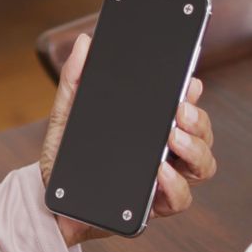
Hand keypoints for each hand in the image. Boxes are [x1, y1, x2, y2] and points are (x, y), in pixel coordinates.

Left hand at [40, 33, 216, 245]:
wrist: (48, 202)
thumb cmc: (63, 159)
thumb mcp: (67, 115)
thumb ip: (75, 80)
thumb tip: (84, 43)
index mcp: (150, 130)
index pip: (184, 109)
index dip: (193, 96)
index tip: (190, 83)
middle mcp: (164, 154)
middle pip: (201, 135)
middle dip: (198, 121)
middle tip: (180, 111)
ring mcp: (162, 182)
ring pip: (202, 166)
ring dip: (195, 150)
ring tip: (173, 138)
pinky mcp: (152, 209)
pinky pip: (180, 199)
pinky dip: (175, 185)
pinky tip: (161, 171)